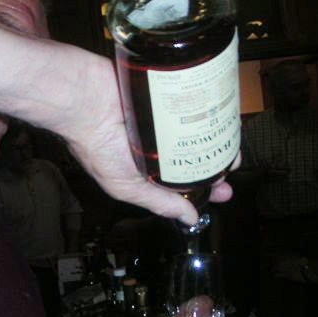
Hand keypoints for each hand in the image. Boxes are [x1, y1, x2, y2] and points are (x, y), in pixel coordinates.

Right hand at [57, 57, 238, 226]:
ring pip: (198, 129)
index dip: (204, 187)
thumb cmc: (96, 145)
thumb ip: (159, 202)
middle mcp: (157, 144)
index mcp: (147, 169)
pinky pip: (194, 104)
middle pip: (195, 154)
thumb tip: (189, 219)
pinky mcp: (166, 97)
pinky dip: (207, 110)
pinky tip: (220, 116)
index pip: (183, 182)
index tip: (223, 191)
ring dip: (216, 136)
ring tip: (229, 142)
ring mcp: (163, 120)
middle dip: (216, 164)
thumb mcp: (127, 186)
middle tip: (230, 168)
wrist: (87, 102)